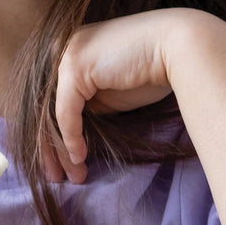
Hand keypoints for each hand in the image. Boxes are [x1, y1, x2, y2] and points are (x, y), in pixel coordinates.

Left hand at [44, 11, 177, 183]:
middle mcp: (59, 50)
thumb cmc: (152, 70)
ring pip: (51, 112)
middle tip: (55, 177)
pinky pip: (66, 111)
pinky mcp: (74, 66)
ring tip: (70, 176)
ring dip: (60, 149)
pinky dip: (71, 137)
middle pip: (44, 107)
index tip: (59, 163)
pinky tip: (78, 157)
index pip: (50, 100)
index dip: (51, 135)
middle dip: (50, 147)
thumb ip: (87, 104)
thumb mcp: (108, 92)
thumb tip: (68, 130)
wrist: (181, 47)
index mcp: (66, 51)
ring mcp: (64, 55)